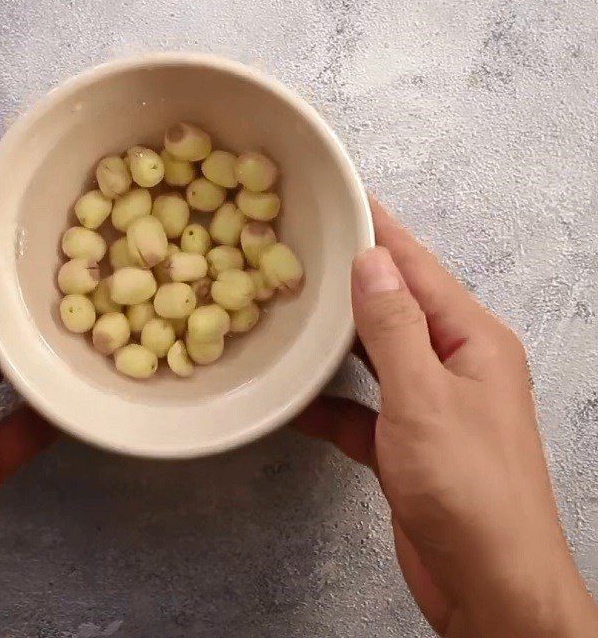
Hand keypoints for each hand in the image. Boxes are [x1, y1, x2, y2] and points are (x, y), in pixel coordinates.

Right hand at [297, 198, 596, 636]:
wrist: (489, 587)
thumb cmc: (468, 489)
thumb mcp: (424, 396)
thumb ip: (394, 327)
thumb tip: (374, 259)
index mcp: (472, 340)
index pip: (417, 267)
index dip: (380, 229)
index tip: (344, 195)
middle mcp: (454, 364)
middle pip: (395, 306)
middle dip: (353, 276)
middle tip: (302, 246)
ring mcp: (430, 404)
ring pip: (376, 355)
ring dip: (338, 336)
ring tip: (293, 304)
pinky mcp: (406, 444)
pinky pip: (362, 409)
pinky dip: (330, 403)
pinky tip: (295, 399)